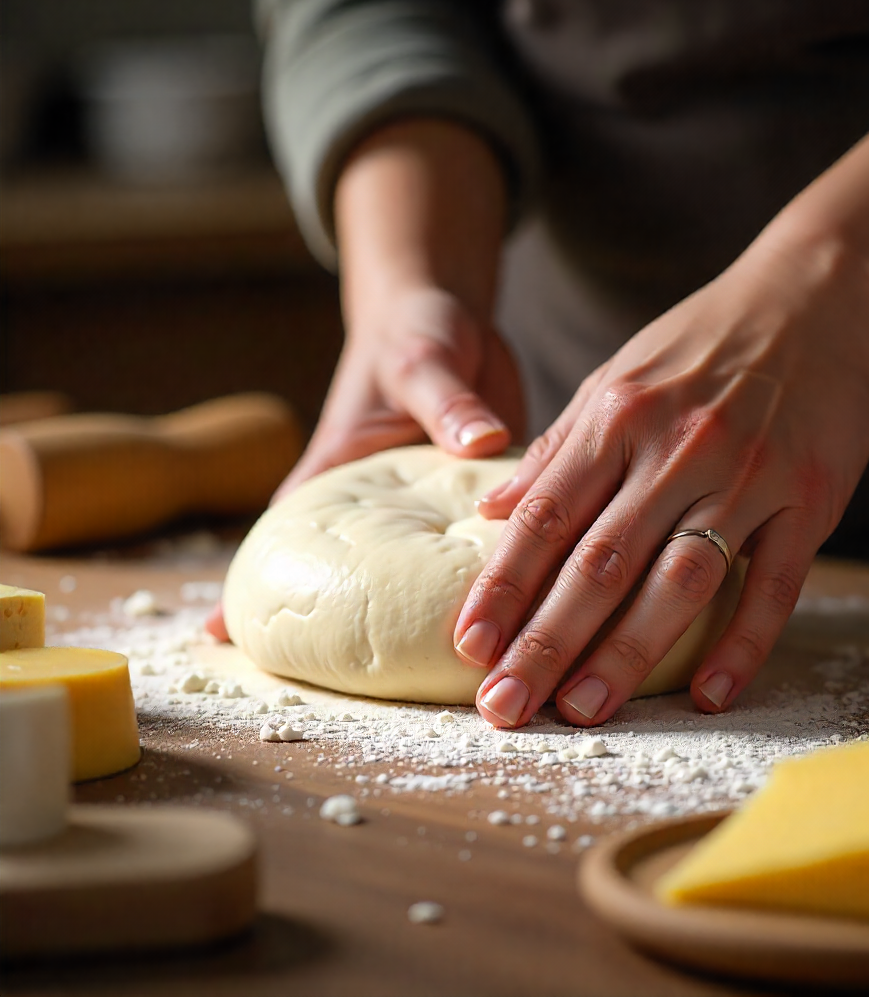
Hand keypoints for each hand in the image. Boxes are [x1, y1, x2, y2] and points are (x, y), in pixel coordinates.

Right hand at [206, 117, 515, 642]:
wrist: (456, 319)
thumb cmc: (416, 335)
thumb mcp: (423, 362)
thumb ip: (447, 402)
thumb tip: (481, 443)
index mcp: (348, 471)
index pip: (288, 533)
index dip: (251, 583)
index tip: (216, 636)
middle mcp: (385, 505)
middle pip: (353, 576)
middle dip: (339, 628)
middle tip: (332, 688)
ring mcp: (430, 511)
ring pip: (423, 578)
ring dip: (430, 621)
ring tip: (445, 678)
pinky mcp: (477, 504)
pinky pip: (484, 551)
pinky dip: (493, 583)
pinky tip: (513, 621)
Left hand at [453, 84, 868, 727]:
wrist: (813, 300)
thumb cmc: (699, 347)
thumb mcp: (613, 380)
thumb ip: (557, 450)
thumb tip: (493, 512)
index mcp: (616, 420)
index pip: (545, 518)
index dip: (502, 586)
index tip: (469, 647)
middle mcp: (674, 450)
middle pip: (599, 561)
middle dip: (545, 640)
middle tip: (504, 707)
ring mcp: (745, 476)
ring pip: (678, 578)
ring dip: (627, 651)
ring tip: (581, 710)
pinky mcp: (807, 499)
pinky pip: (774, 582)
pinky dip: (743, 641)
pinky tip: (708, 694)